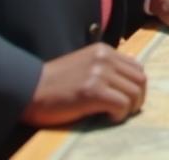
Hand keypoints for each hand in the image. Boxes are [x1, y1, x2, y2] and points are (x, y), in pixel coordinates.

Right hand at [21, 43, 145, 125]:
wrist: (29, 90)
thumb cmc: (55, 83)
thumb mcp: (85, 66)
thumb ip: (106, 69)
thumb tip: (129, 83)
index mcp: (104, 51)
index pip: (137, 67)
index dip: (136, 86)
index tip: (126, 99)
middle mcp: (105, 58)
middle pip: (140, 80)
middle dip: (137, 99)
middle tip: (124, 110)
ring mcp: (99, 73)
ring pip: (134, 93)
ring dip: (129, 108)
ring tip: (114, 115)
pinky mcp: (93, 91)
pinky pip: (122, 105)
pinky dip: (119, 115)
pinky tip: (107, 118)